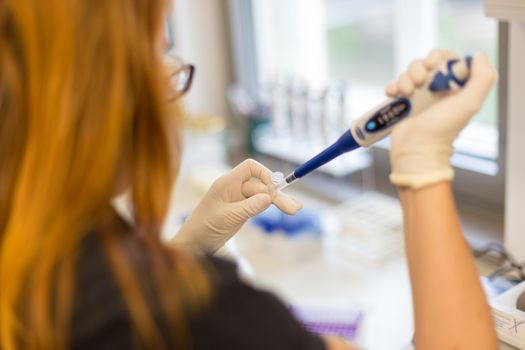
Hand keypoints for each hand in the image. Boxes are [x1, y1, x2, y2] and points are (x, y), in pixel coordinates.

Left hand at [172, 159, 301, 252]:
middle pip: (260, 186)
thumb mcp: (229, 217)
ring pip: (262, 197)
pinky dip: (271, 207)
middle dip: (277, 195)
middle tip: (294, 209)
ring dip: (278, 202)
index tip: (275, 188)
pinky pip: (259, 205)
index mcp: (227, 183)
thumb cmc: (204, 228)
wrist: (192, 246)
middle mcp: (233, 188)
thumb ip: (250, 206)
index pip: (250, 167)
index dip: (264, 174)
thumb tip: (270, 197)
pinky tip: (285, 210)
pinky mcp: (241, 211)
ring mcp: (238, 200)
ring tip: (295, 210)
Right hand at [386, 50, 496, 188]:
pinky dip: (392, 86)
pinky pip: (394, 86)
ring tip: (406, 93)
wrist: (416, 149)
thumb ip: (482, 77)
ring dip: (404, 78)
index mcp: (453, 87)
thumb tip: (478, 55)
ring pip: (407, 73)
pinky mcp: (401, 104)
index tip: (433, 64)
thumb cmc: (443, 129)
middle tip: (419, 81)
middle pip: (424, 63)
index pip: (446, 60)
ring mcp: (417, 97)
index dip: (438, 56)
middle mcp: (435, 90)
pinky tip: (393, 94)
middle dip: (418, 67)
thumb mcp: (470, 103)